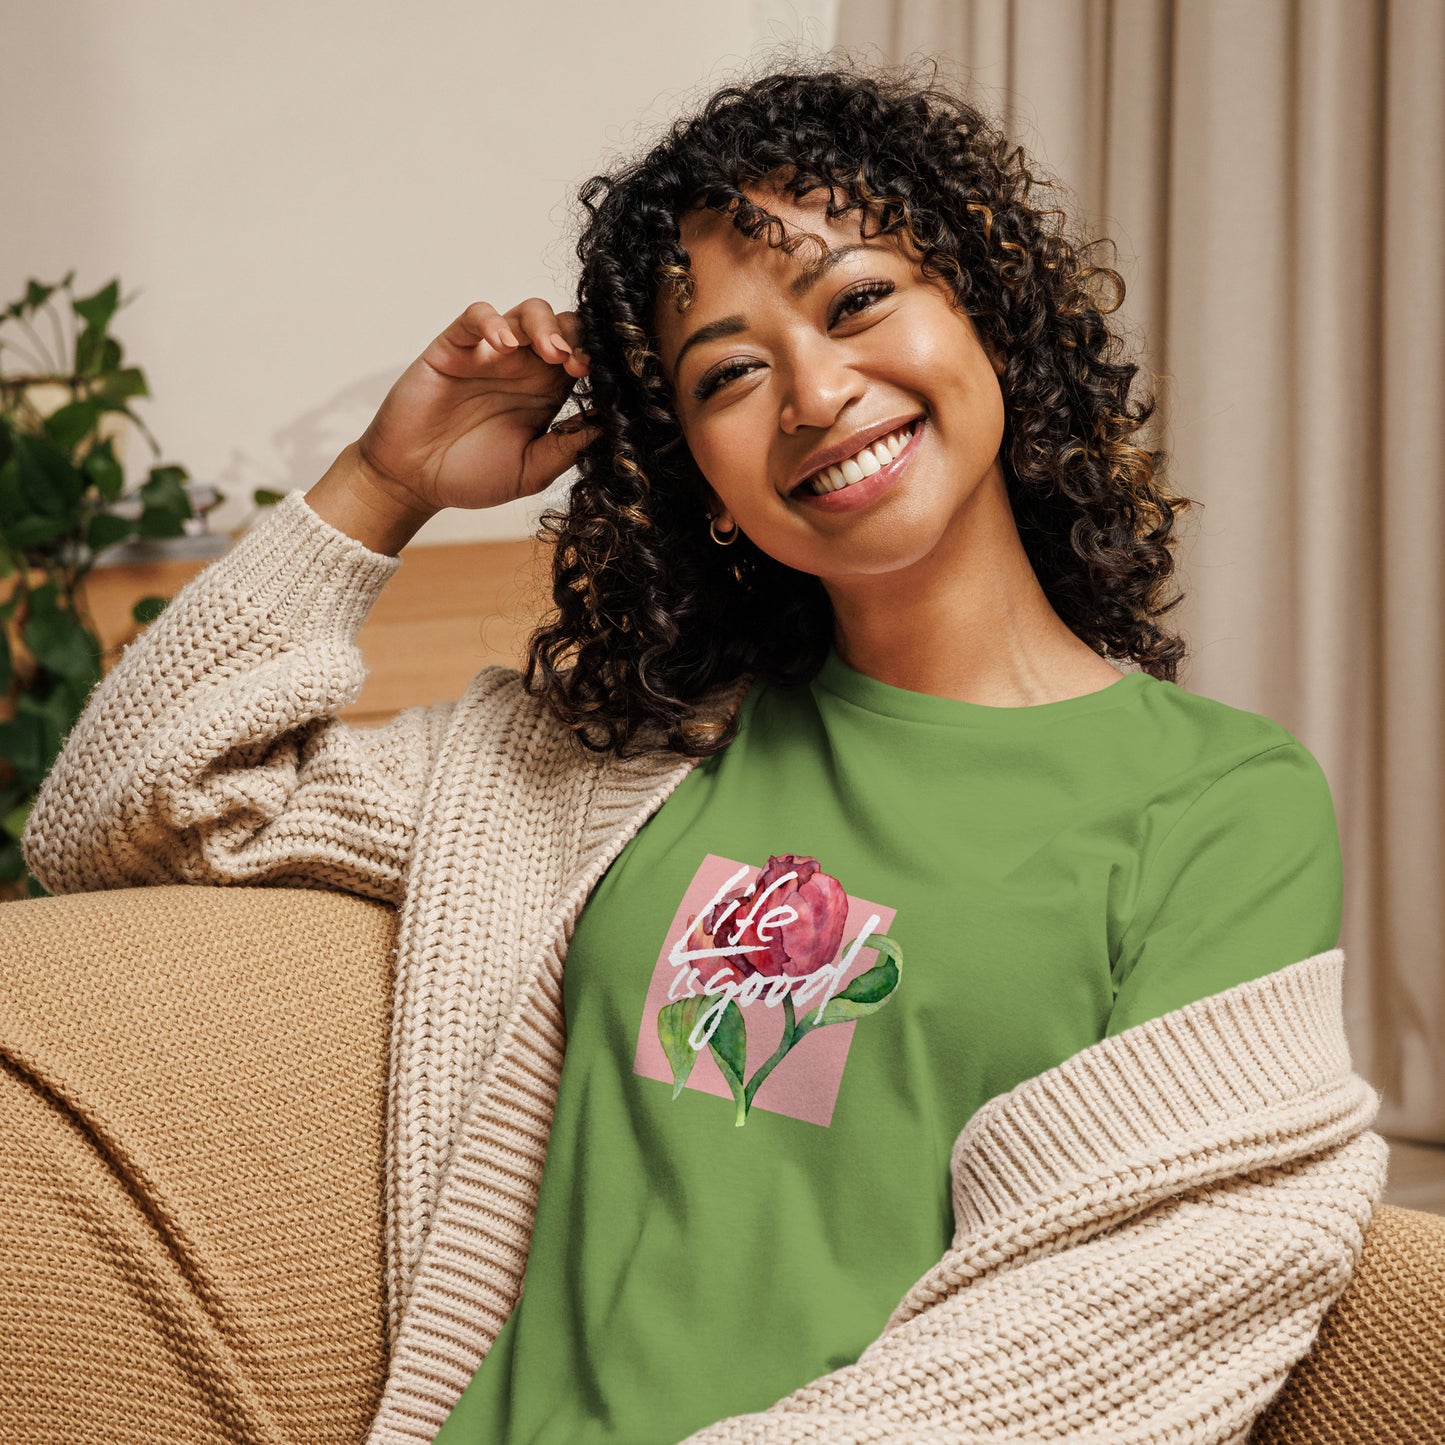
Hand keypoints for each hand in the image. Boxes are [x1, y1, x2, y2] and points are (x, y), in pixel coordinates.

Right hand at [354, 299, 597, 513]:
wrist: (414, 481)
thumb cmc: (471, 476)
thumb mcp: (530, 472)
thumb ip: (565, 449)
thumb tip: (607, 427)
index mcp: (547, 393)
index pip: (583, 358)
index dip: (596, 361)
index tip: (603, 380)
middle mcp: (523, 368)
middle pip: (563, 326)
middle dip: (578, 337)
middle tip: (579, 365)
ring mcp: (489, 354)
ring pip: (527, 312)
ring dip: (546, 325)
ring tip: (551, 352)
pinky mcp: (454, 347)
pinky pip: (475, 316)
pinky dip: (492, 321)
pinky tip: (503, 345)